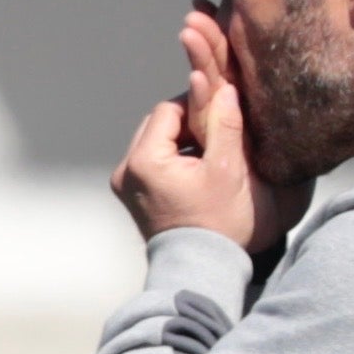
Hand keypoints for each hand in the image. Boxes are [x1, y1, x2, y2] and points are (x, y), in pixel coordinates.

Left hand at [112, 7, 267, 255]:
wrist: (201, 268)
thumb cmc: (219, 222)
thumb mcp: (228, 168)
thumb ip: (224, 124)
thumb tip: (222, 86)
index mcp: (144, 161)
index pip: (168, 109)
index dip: (197, 103)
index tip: (223, 109)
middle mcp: (125, 171)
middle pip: (158, 124)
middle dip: (189, 121)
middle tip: (220, 128)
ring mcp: (125, 185)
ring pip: (156, 141)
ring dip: (183, 139)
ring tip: (213, 149)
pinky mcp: (132, 196)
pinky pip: (153, 162)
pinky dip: (175, 157)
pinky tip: (201, 167)